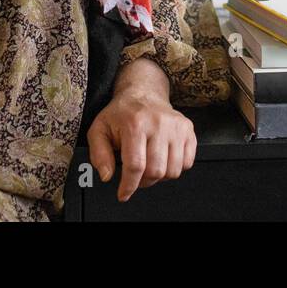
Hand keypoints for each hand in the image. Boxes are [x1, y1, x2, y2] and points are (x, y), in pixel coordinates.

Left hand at [85, 59, 196, 201]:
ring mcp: (176, 126)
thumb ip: (98, 154)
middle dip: (144, 182)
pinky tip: (163, 158)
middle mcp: (159, 123)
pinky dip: (175, 167)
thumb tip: (107, 175)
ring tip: (150, 165)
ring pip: (173, 171)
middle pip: (156, 171)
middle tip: (136, 176)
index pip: (135, 165)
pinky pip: (187, 163)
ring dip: (160, 176)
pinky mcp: (188, 129)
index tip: (124, 194)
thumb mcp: (99, 130)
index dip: (129, 186)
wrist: (144, 93)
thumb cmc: (121, 114)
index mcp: (135, 123)